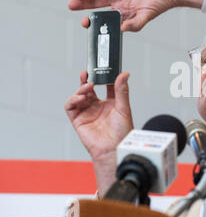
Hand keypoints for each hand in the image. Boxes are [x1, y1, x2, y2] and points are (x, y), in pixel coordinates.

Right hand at [65, 71, 132, 195]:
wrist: (114, 149)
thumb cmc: (122, 132)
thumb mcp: (124, 108)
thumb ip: (122, 91)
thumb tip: (124, 74)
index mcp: (110, 103)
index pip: (105, 85)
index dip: (103, 76)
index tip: (102, 67)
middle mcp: (98, 106)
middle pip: (89, 88)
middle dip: (87, 79)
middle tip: (88, 72)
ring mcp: (87, 112)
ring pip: (79, 95)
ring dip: (81, 89)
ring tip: (87, 86)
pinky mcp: (78, 119)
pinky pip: (70, 106)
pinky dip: (73, 100)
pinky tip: (81, 98)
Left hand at [68, 0, 205, 31]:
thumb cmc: (161, 3)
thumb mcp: (146, 16)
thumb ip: (134, 24)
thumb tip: (121, 30)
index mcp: (122, 10)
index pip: (103, 15)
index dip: (93, 18)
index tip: (85, 21)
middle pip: (97, 1)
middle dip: (84, 3)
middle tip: (72, 5)